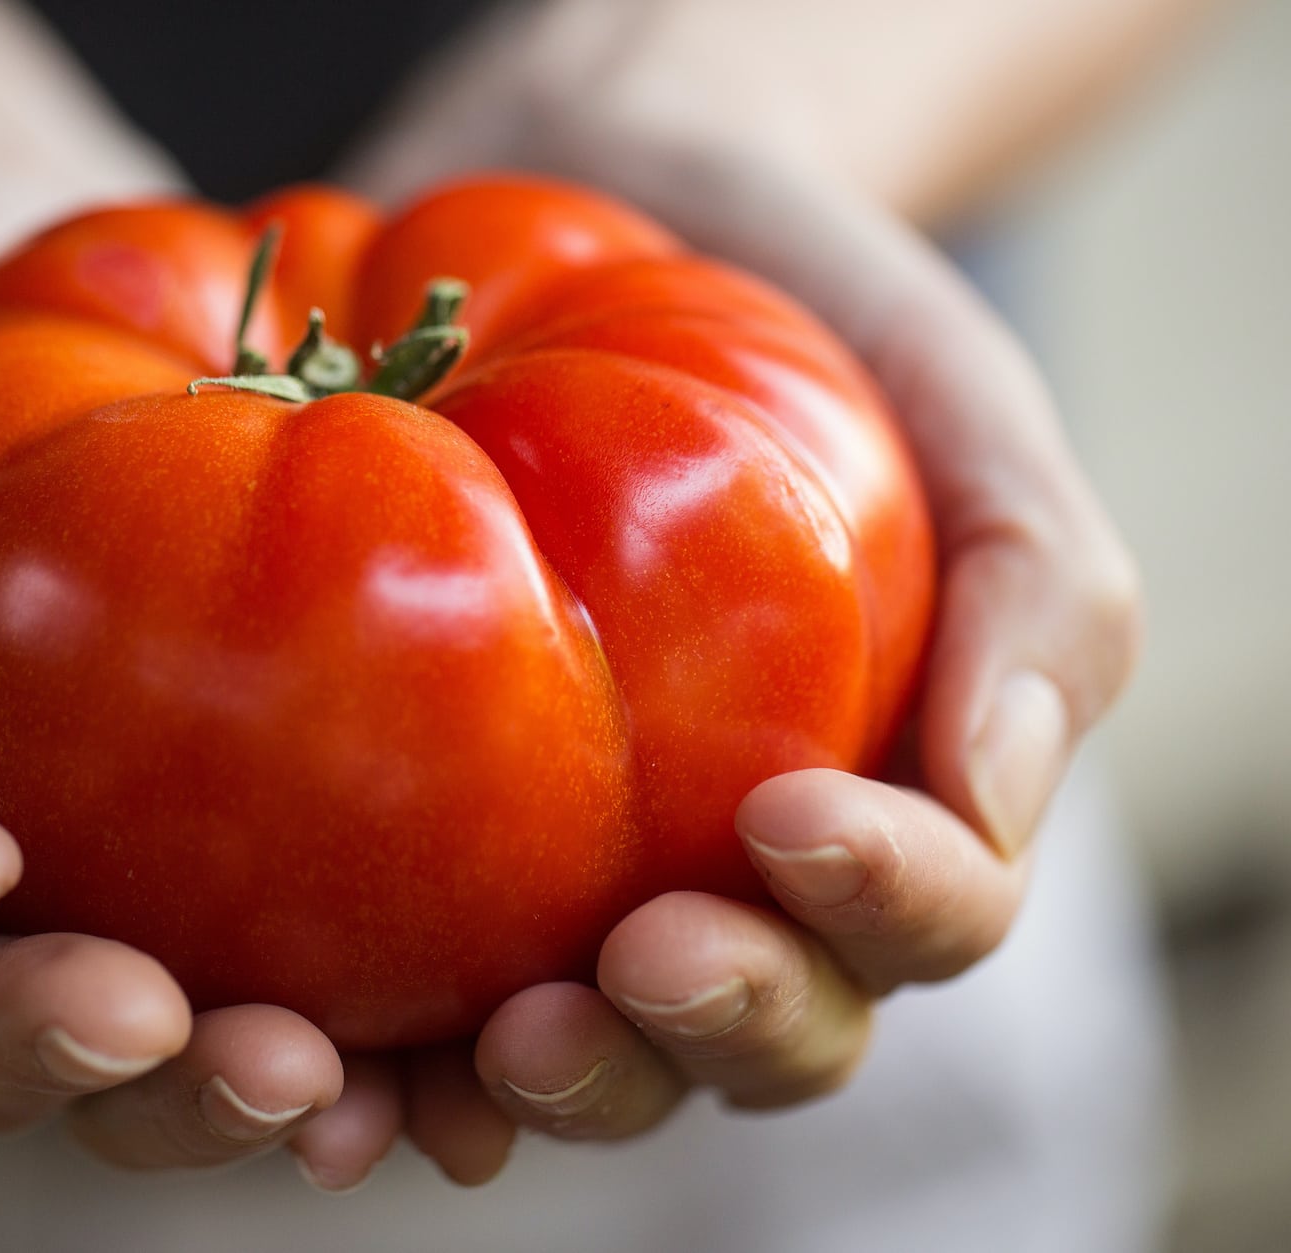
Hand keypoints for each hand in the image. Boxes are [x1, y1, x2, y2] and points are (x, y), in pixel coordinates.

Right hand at [0, 174, 372, 1171]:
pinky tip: (447, 1061)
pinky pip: (296, 974)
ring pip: (145, 1064)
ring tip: (327, 1083)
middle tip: (166, 1023)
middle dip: (69, 1064)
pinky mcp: (235, 865)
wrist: (3, 298)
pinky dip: (371, 1043)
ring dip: (221, 1098)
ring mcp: (98, 897)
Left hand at [336, 4, 1141, 1178]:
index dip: (877, 910)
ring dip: (536, 1089)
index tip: (790, 820)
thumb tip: (989, 799)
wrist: (611, 211)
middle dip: (702, 1033)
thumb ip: (1032, 585)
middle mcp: (728, 878)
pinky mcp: (418, 848)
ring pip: (580, 1056)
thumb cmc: (810, 318)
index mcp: (877, 807)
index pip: (913, 918)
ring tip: (471, 1062)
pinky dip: (370, 1053)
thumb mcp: (960, 403)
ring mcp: (570, 880)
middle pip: (746, 1034)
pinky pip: (398, 988)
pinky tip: (310, 1054)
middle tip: (621, 974)